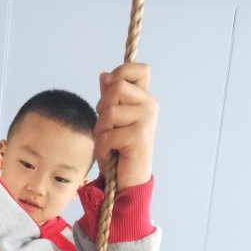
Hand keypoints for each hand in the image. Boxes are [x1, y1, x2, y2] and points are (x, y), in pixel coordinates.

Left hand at [94, 63, 157, 189]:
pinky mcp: (139, 136)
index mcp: (144, 99)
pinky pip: (107, 133)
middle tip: (107, 127)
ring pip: (109, 111)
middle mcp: (149, 105)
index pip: (139, 69)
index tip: (110, 88)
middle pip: (116, 87)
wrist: (128, 181)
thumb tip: (104, 75)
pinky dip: (102, 147)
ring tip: (109, 143)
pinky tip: (110, 154)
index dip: (121, 73)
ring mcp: (146, 119)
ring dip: (100, 131)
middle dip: (102, 108)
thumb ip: (110, 98)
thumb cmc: (119, 151)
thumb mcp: (111, 122)